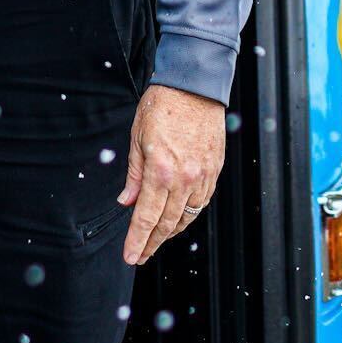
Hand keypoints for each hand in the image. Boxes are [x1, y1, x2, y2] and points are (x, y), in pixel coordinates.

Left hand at [116, 82, 225, 265]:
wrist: (194, 86)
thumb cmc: (162, 105)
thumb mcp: (137, 138)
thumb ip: (133, 175)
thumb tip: (126, 202)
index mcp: (160, 171)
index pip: (146, 217)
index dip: (137, 241)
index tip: (130, 256)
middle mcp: (184, 179)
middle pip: (166, 224)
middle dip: (151, 244)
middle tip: (141, 255)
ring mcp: (202, 177)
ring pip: (186, 217)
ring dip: (170, 232)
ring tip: (156, 239)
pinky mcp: (214, 171)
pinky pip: (201, 202)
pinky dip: (188, 214)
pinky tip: (178, 217)